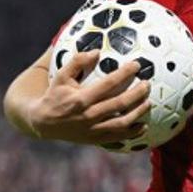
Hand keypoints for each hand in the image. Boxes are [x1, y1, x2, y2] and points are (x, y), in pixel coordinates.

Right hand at [26, 52, 151, 144]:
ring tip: (149, 103)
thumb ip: (77, 62)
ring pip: (122, 123)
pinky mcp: (95, 140)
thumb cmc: (55, 95)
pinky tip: (143, 126)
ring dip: (138, 113)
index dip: (125, 74)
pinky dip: (133, 133)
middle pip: (120, 103)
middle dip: (137, 93)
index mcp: (82, 99)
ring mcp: (93, 129)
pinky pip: (118, 138)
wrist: (44, 123)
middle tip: (147, 84)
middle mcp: (89, 115)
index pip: (109, 84)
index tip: (137, 65)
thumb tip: (97, 51)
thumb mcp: (61, 76)